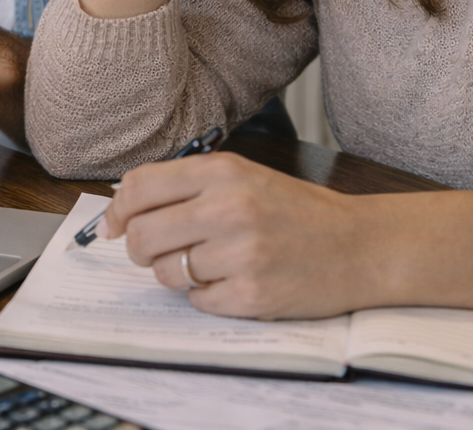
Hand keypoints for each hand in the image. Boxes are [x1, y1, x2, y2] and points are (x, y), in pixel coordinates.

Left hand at [100, 152, 367, 319]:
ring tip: (210, 264)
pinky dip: (208, 296)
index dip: (117, 210)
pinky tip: (234, 281)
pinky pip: (197, 301)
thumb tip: (120, 213)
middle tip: (157, 251)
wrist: (362, 246)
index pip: (140, 187)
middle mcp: (229, 209)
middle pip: (142, 235)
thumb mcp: (243, 178)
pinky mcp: (252, 295)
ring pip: (166, 272)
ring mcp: (241, 254)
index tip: (111, 226)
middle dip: (140, 249)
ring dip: (177, 274)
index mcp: (222, 172)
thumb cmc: (296, 212)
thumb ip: (184, 188)